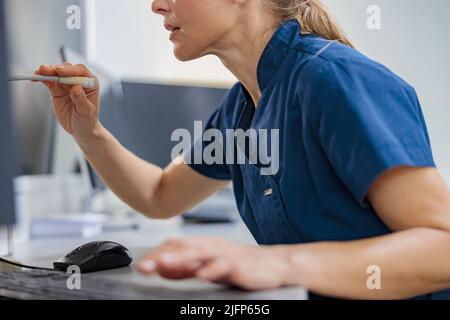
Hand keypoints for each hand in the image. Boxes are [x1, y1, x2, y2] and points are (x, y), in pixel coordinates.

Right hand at [35, 63, 99, 136]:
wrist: (80, 129)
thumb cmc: (87, 120)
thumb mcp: (86, 111)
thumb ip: (81, 99)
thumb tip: (75, 88)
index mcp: (90, 83)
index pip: (80, 71)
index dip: (70, 69)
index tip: (60, 71)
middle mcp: (79, 81)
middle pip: (67, 70)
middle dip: (56, 69)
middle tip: (45, 70)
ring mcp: (67, 84)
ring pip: (57, 74)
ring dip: (47, 72)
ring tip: (39, 72)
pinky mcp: (58, 90)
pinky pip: (49, 81)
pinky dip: (42, 79)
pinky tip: (36, 78)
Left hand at [137, 237, 291, 290]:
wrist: (277, 264)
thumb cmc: (242, 264)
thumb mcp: (210, 265)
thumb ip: (187, 267)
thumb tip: (162, 268)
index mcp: (205, 245)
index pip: (176, 245)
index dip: (157, 253)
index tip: (141, 265)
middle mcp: (214, 247)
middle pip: (185, 246)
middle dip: (163, 255)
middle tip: (144, 265)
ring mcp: (228, 255)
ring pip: (203, 253)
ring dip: (182, 257)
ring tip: (165, 262)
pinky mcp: (242, 266)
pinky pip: (227, 266)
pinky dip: (214, 269)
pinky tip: (203, 274)